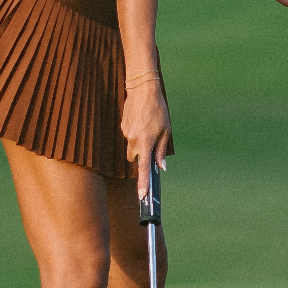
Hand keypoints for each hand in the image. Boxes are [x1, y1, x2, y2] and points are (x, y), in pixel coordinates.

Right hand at [122, 77, 171, 196]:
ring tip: (146, 127)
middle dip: (140, 155)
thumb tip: (161, 167)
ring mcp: (125, 134)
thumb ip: (161, 150)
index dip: (142, 183)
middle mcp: (133, 140)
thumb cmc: (158, 111)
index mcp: (146, 143)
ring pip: (131, 147)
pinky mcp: (122, 127)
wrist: (143, 91)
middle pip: (134, 158)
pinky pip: (128, 136)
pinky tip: (140, 121)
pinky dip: (134, 133)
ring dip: (138, 143)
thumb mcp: (166, 131)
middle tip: (150, 142)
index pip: (143, 168)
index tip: (141, 196)